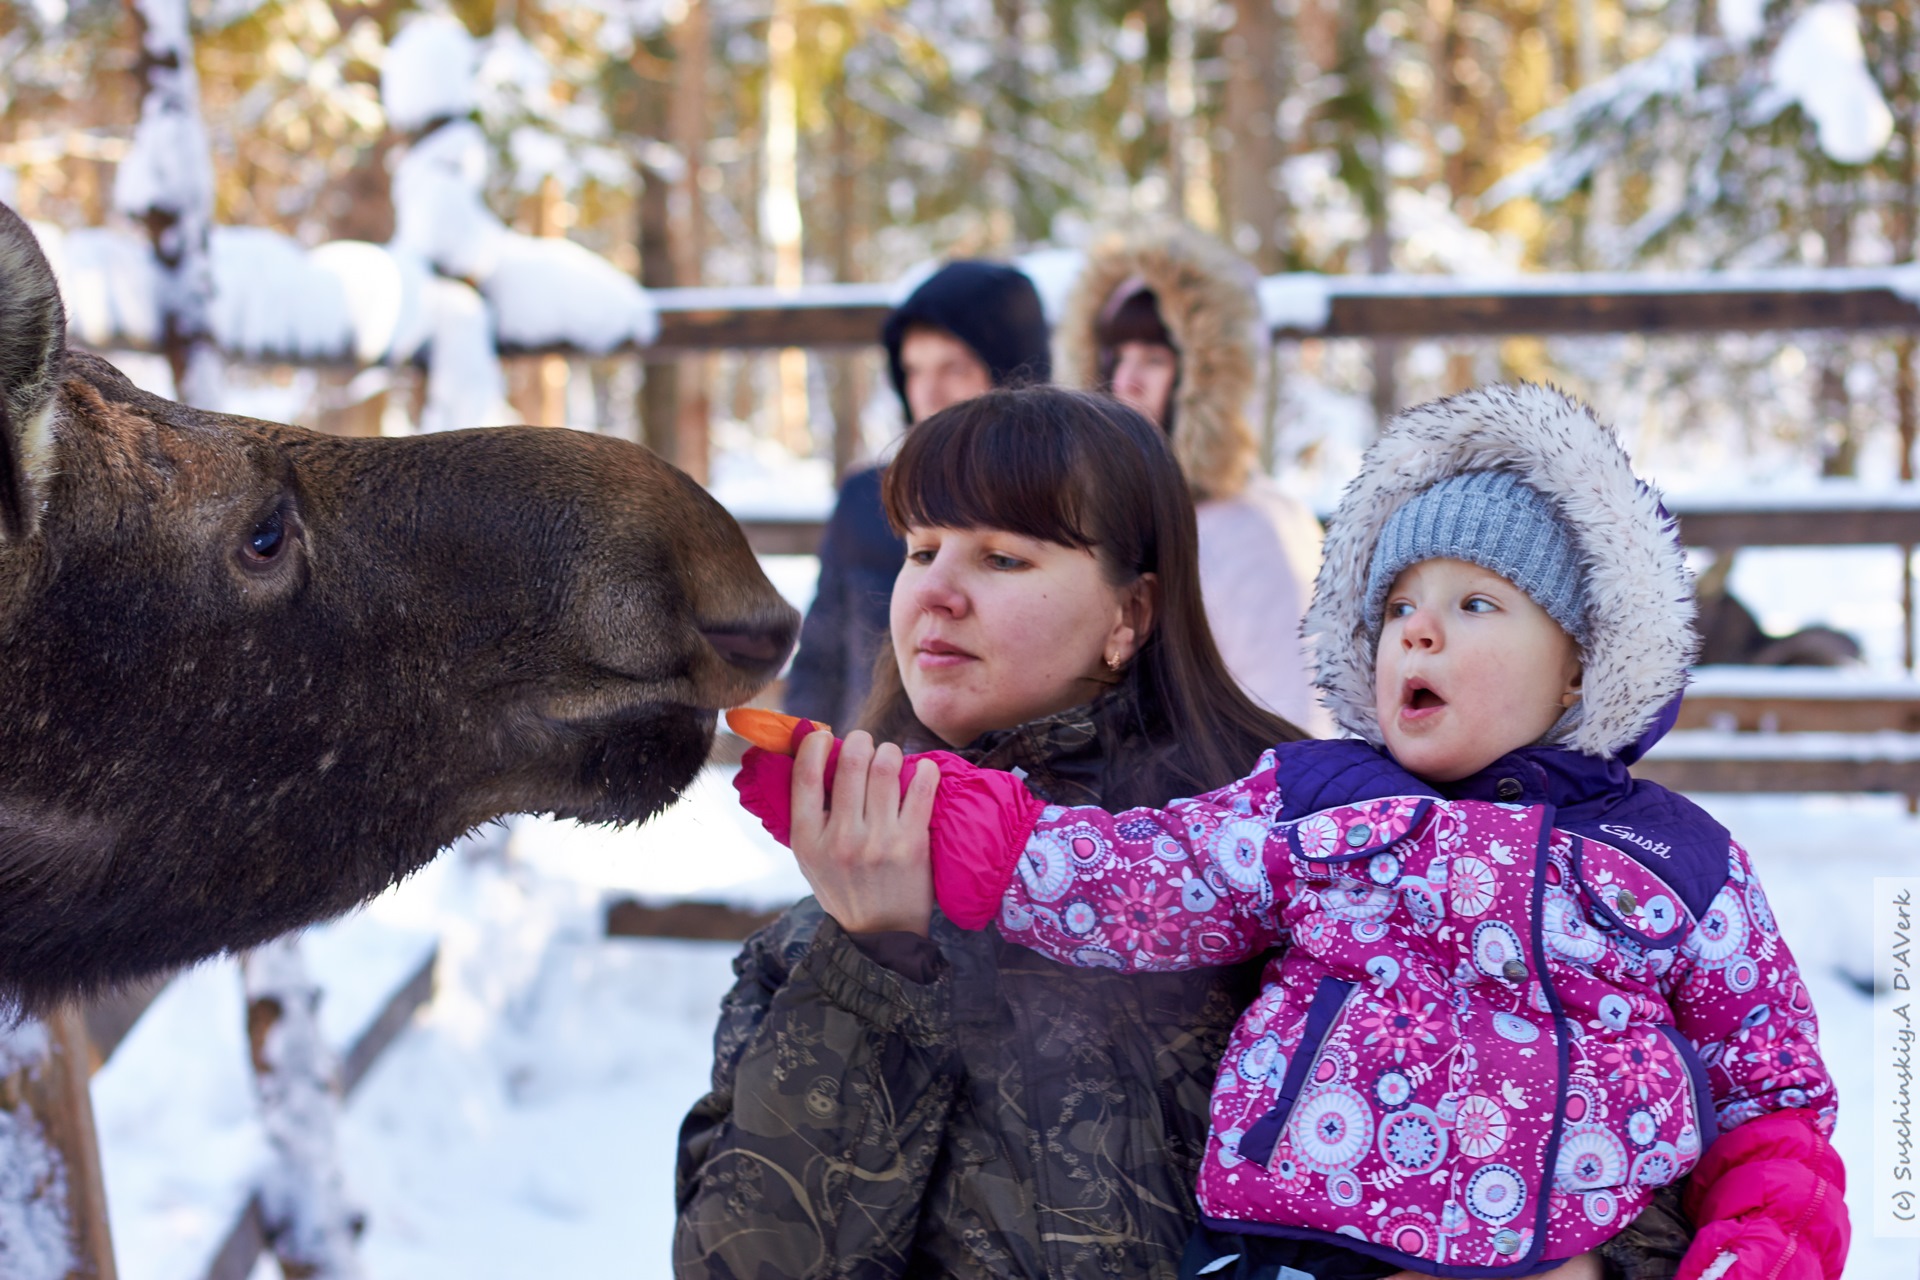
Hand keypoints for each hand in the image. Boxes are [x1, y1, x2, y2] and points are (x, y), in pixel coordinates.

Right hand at [790, 730, 940, 935]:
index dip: (815, 745)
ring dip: (890, 751)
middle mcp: (842, 838)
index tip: (825, 736)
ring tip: (890, 757)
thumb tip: (813, 758)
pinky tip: (922, 769)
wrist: (881, 934)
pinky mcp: (912, 844)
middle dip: (861, 741)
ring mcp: (879, 841)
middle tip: (866, 743)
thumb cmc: (844, 888)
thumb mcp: (809, 858)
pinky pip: (921, 788)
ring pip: (886, 767)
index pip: (805, 775)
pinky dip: (923, 769)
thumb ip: (808, 814)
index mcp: (808, 840)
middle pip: (852, 763)